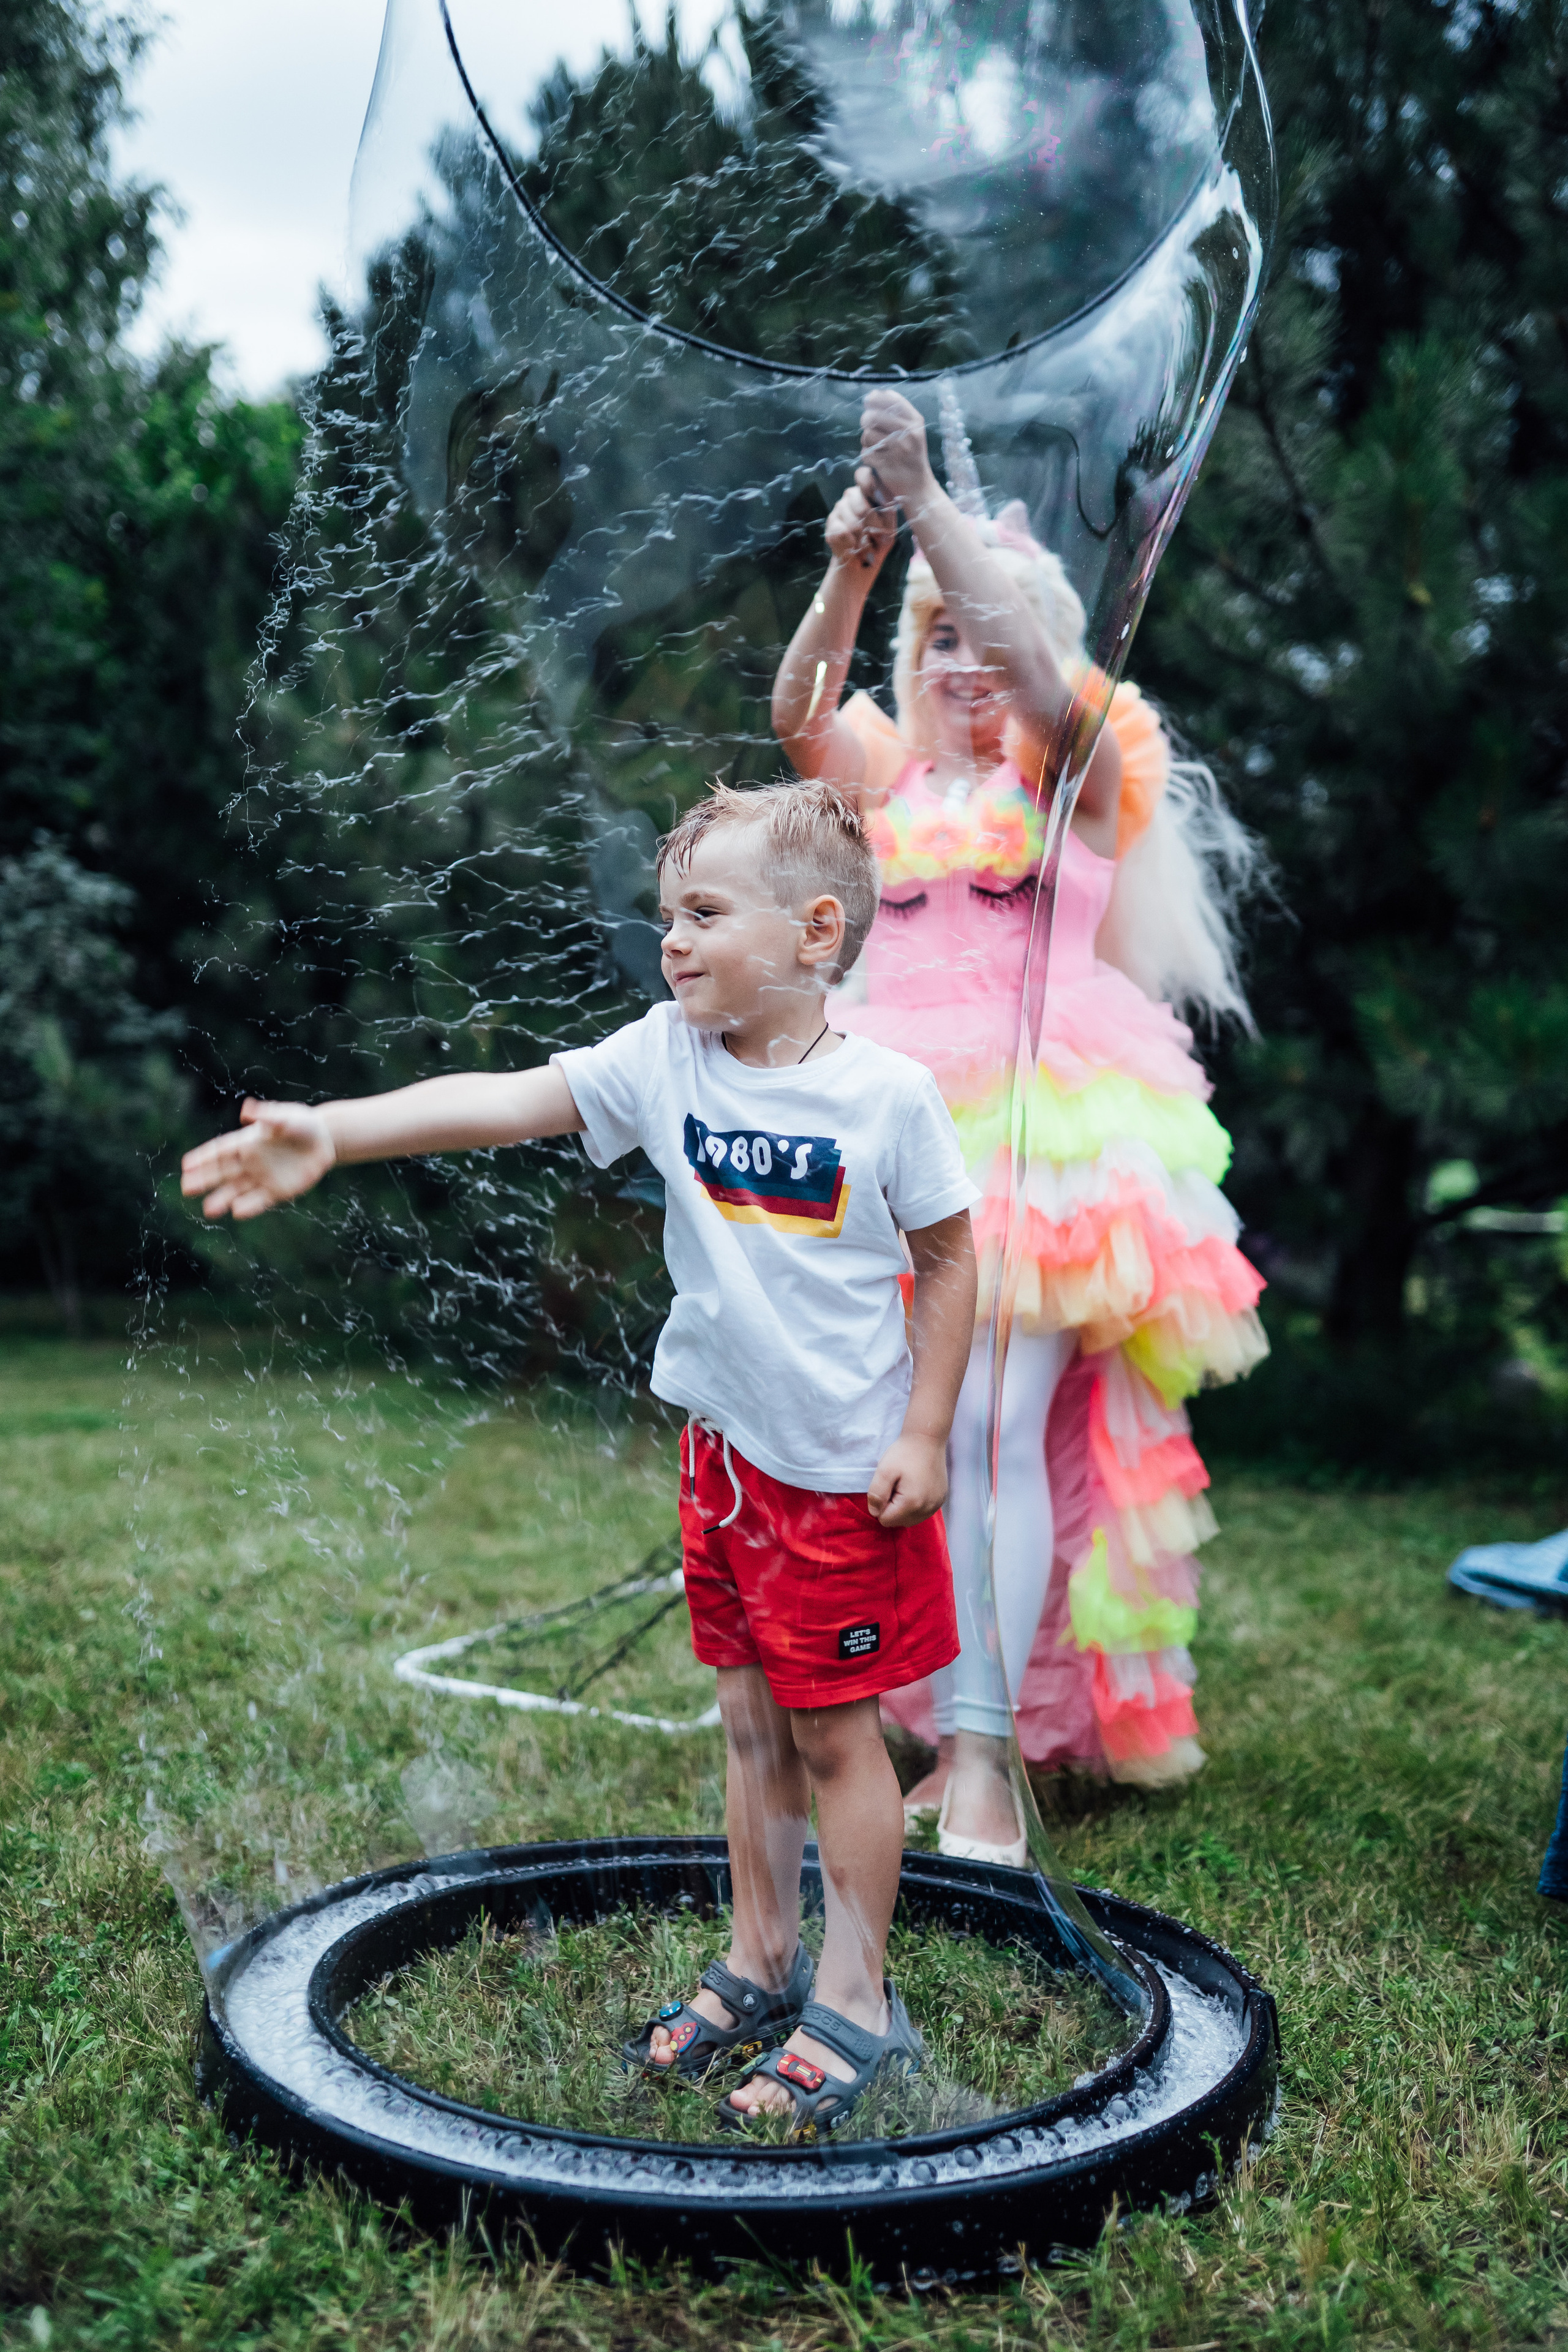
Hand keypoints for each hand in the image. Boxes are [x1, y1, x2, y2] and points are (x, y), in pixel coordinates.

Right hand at [180, 1098, 335, 1221]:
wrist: (324, 1140)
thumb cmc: (302, 1124)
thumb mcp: (285, 1117)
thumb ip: (268, 1116)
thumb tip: (247, 1109)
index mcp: (248, 1142)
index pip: (220, 1151)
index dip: (203, 1157)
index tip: (186, 1164)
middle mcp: (250, 1162)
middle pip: (223, 1173)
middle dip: (204, 1180)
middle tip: (186, 1187)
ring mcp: (263, 1178)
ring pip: (237, 1191)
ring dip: (223, 1199)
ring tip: (208, 1210)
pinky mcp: (278, 1191)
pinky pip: (260, 1201)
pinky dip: (249, 1206)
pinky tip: (237, 1212)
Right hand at [825, 479, 896, 574]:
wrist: (861, 562)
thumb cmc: (878, 543)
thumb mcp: (889, 532)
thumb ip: (886, 520)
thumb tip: (873, 518)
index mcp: (871, 491)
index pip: (865, 475)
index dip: (868, 486)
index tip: (876, 504)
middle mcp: (854, 494)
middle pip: (861, 505)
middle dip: (870, 528)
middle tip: (874, 538)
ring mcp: (840, 506)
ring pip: (852, 522)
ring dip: (861, 540)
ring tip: (865, 545)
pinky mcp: (831, 521)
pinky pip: (841, 533)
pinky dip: (850, 544)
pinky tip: (853, 547)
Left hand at [858, 388, 934, 514]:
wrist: (918, 486)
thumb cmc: (912, 455)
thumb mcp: (913, 430)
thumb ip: (898, 412)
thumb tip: (872, 394)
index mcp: (916, 422)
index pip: (891, 400)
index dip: (875, 398)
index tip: (869, 401)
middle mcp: (909, 434)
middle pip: (873, 417)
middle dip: (866, 419)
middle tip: (867, 424)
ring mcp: (898, 451)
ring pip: (867, 435)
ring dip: (866, 439)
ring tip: (875, 445)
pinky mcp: (887, 465)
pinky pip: (865, 453)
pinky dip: (867, 455)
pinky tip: (875, 458)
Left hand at [867, 1433, 948, 1528]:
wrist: (927, 1439)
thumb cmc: (904, 1453)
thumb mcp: (883, 1471)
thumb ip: (876, 1495)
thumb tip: (875, 1513)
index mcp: (912, 1503)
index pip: (886, 1520)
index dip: (881, 1505)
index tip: (888, 1487)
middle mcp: (927, 1508)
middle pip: (899, 1522)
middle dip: (893, 1508)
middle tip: (896, 1485)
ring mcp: (936, 1505)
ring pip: (911, 1519)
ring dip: (904, 1508)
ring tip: (905, 1486)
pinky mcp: (941, 1499)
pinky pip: (923, 1512)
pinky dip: (915, 1505)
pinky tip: (915, 1487)